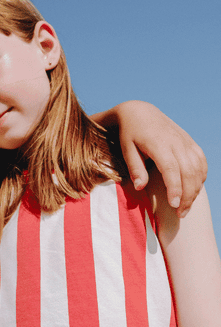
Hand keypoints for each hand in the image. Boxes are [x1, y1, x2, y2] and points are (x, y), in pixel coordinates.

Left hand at [114, 101, 206, 215]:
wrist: (140, 112)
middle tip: (181, 213)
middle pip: (188, 171)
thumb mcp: (126, 148)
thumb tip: (140, 187)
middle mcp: (176, 142)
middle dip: (188, 195)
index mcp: (158, 143)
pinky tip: (195, 190)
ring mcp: (185, 141)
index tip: (174, 205)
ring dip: (196, 189)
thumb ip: (135, 168)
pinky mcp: (190, 142)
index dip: (175, 188)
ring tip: (186, 207)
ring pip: (198, 168)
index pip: (171, 168)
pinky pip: (201, 161)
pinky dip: (201, 177)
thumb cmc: (129, 134)